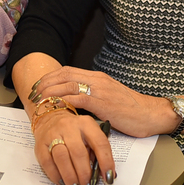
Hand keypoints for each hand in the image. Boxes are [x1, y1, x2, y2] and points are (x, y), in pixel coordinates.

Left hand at [31, 67, 177, 137]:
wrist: (152, 114)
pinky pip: (79, 98)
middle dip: (45, 83)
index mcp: (98, 77)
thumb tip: (76, 103)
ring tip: (38, 100)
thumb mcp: (110, 98)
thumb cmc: (132, 110)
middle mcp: (97, 80)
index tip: (37, 86)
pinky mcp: (103, 103)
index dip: (50, 77)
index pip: (68, 71)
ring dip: (50, 91)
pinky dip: (64, 100)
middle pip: (64, 75)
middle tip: (31, 93)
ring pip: (68, 84)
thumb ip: (94, 96)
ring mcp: (100, 90)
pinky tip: (54, 105)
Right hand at [32, 107, 114, 184]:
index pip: (100, 143)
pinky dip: (56, 176)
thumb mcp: (89, 134)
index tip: (109, 178)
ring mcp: (52, 134)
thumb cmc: (75, 131)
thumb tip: (105, 175)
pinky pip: (47, 163)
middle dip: (85, 175)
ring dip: (70, 178)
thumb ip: (97, 151)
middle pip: (78, 153)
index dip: (106, 162)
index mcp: (86, 123)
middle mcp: (69, 127)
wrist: (50, 117)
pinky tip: (63, 184)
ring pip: (62, 158)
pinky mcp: (40, 144)